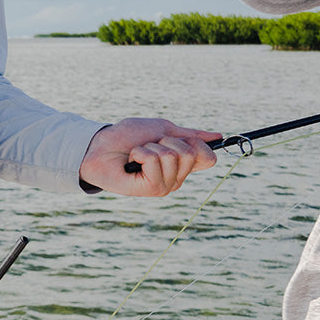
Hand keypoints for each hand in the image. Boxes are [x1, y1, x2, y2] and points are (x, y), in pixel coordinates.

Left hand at [79, 119, 219, 195]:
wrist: (100, 144)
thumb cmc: (128, 137)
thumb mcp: (164, 130)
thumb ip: (191, 135)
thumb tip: (219, 136)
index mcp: (182, 166)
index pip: (209, 158)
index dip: (197, 143)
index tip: (176, 137)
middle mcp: (176, 179)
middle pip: (191, 153)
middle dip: (167, 140)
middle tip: (149, 145)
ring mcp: (164, 186)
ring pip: (174, 156)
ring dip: (152, 146)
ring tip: (137, 153)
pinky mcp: (150, 189)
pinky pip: (156, 162)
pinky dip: (142, 153)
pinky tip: (131, 160)